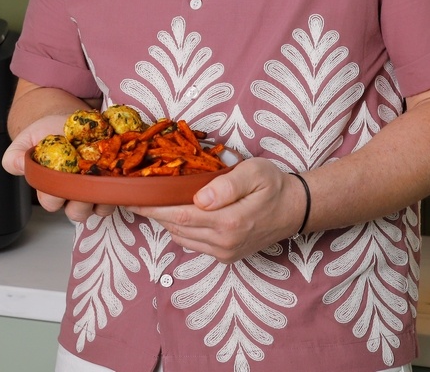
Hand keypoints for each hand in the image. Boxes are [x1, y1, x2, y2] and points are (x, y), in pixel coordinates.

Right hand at [1, 112, 115, 223]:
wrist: (70, 118)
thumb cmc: (48, 131)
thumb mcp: (29, 137)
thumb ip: (16, 153)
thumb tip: (16, 165)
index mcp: (52, 188)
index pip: (50, 202)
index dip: (53, 195)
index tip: (57, 178)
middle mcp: (74, 194)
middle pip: (77, 212)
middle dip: (80, 201)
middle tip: (83, 181)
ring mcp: (95, 189)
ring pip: (99, 208)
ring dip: (102, 196)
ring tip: (102, 175)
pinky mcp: (113, 181)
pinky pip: (119, 194)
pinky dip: (119, 185)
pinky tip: (116, 170)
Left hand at [129, 158, 304, 263]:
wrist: (294, 210)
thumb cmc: (273, 186)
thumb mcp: (255, 173)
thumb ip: (227, 185)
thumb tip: (199, 197)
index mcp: (229, 221)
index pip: (179, 215)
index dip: (153, 208)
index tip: (134, 198)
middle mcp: (225, 242)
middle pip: (176, 228)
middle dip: (154, 214)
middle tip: (136, 198)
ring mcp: (226, 252)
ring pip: (182, 239)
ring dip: (165, 223)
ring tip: (154, 203)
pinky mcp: (227, 257)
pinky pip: (194, 245)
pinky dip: (181, 231)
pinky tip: (177, 215)